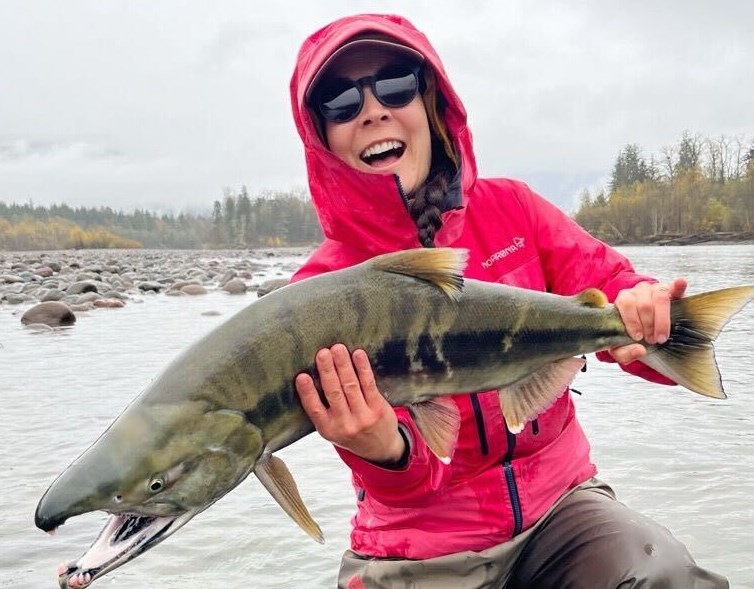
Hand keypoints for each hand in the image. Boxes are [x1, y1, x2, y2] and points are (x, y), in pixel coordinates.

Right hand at [295, 344, 405, 462]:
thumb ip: (321, 408)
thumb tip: (308, 376)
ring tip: (337, 348)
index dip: (307, 392)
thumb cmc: (349, 431)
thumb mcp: (331, 429)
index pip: (314, 409)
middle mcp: (345, 425)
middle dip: (327, 371)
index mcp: (327, 429)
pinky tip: (358, 355)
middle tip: (322, 353)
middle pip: (334, 393)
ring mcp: (363, 417)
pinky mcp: (378, 409)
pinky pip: (369, 384)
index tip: (301, 376)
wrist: (379, 448)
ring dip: (344, 365)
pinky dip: (363, 368)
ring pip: (351, 386)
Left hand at [609, 278, 687, 363]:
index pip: (626, 303)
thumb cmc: (629, 338)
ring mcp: (655, 290)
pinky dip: (678, 286)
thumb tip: (640, 350)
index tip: (638, 337)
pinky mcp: (671, 292)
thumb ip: (624, 353)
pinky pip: (674, 287)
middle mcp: (638, 292)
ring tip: (661, 336)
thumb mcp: (620, 349)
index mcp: (623, 300)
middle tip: (652, 340)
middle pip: (644, 304)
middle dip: (649, 325)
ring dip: (662, 319)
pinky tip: (680, 283)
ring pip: (660, 297)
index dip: (632, 321)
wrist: (643, 333)